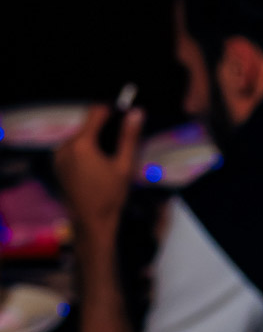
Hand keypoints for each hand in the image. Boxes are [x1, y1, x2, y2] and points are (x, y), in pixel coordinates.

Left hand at [54, 104, 145, 235]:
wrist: (91, 222)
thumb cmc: (110, 195)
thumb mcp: (124, 166)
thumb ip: (129, 137)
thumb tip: (136, 112)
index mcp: (81, 144)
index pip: (96, 112)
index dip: (112, 110)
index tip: (124, 114)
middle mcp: (65, 147)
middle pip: (87, 125)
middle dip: (104, 129)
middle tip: (119, 144)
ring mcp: (58, 157)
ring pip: (79, 137)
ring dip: (93, 140)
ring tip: (109, 158)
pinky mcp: (56, 165)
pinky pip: (72, 148)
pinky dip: (84, 150)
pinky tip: (96, 166)